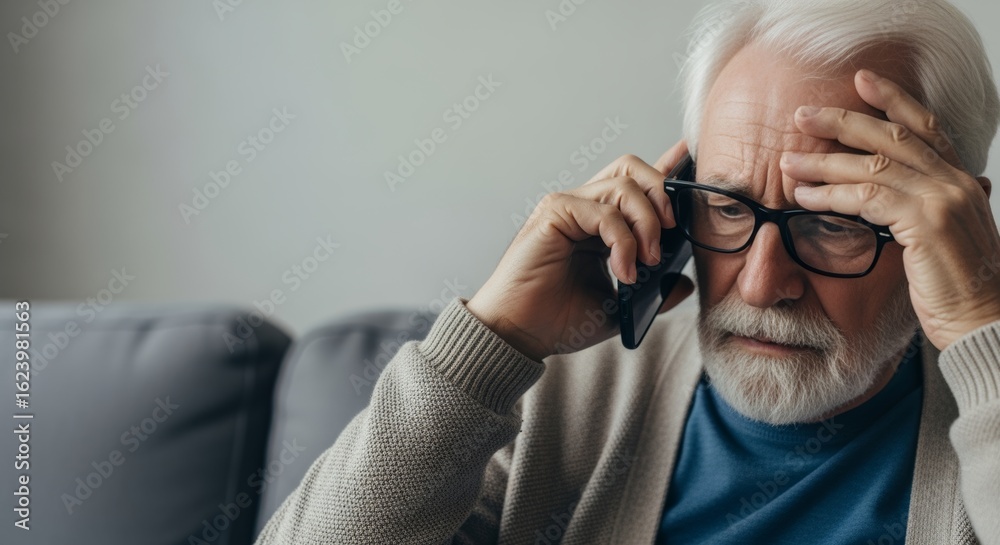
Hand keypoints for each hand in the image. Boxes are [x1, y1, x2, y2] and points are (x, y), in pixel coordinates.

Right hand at [466, 143, 694, 360]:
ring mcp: (568, 207)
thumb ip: (652, 292)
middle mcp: (584, 209)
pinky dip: (623, 241)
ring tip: (646, 264)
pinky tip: (623, 271)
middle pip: (632, 169)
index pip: (636, 185)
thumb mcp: (619, 307)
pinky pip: (604, 212)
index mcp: (598, 224)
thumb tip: (685, 283)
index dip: (665, 168)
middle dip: (661, 193)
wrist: (520, 334)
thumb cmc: (556, 320)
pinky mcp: (555, 213)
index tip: (689, 156)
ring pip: (624, 186)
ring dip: (647, 224)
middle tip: (670, 233)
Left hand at [780, 68, 999, 349]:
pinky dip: (832, 195)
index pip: (925, 128)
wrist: (984, 322)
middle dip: (843, 121)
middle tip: (803, 114)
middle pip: (892, 136)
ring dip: (824, 162)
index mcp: (959, 181)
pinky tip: (805, 197)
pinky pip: (868, 198)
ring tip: (788, 163)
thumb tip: (893, 201)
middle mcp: (955, 182)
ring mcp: (943, 199)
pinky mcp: (927, 222)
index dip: (894, 101)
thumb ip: (922, 211)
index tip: (861, 80)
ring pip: (873, 165)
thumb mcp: (941, 238)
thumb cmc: (957, 289)